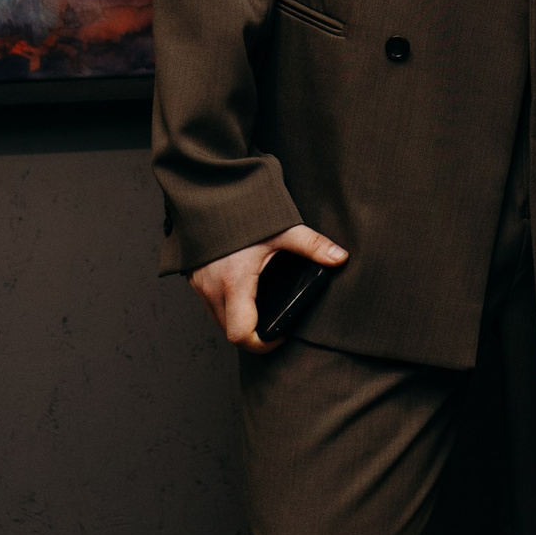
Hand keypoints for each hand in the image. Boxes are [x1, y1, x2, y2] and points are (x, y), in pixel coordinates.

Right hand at [190, 224, 347, 352]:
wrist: (207, 190)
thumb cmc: (242, 210)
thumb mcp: (282, 229)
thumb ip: (312, 245)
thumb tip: (340, 258)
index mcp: (234, 282)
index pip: (241, 334)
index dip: (262, 344)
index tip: (281, 335)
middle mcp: (211, 288)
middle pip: (229, 331)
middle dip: (253, 334)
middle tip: (277, 323)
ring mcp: (199, 284)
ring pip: (218, 319)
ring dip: (239, 320)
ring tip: (263, 308)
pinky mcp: (194, 277)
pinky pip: (210, 304)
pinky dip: (227, 306)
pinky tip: (246, 293)